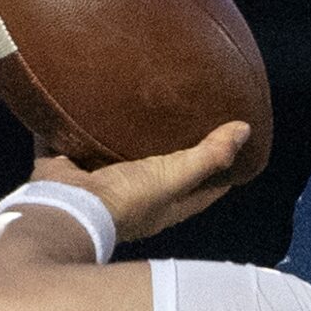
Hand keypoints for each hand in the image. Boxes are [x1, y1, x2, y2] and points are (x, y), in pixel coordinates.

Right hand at [31, 120, 251, 243]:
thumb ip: (209, 156)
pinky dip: (69, 127)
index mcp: (165, 204)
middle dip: (170, 147)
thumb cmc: (127, 200)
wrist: (65, 209)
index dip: (222, 169)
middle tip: (183, 111)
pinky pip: (68, 142)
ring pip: (112, 155)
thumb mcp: (175, 177)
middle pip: (158, 169)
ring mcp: (97, 184)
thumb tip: (245, 130)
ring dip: (119, 136)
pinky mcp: (65, 169)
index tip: (235, 142)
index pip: (205, 187)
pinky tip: (77, 101)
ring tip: (133, 101)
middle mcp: (133, 196)